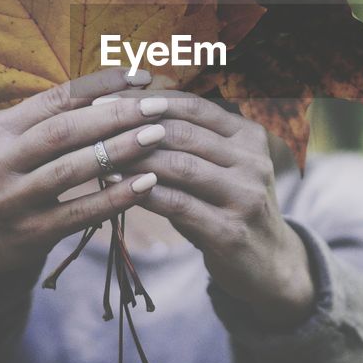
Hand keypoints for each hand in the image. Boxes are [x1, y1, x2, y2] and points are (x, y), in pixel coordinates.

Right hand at [0, 69, 168, 284]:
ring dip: (119, 151)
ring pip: (71, 170)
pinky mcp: (30, 234)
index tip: (139, 76)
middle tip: (157, 106)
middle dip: (114, 115)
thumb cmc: (4, 177)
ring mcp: (11, 200)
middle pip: (62, 131)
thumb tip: (114, 87)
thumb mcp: (8, 142)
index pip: (54, 99)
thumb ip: (47, 118)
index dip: (100, 85)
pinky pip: (81, 212)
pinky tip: (147, 182)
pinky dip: (116, 196)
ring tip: (157, 136)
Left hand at [111, 91, 315, 327]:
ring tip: (98, 155)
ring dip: (134, 158)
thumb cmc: (229, 207)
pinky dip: (143, 192)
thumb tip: (127, 111)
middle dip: (134, 125)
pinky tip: (116, 188)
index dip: (147, 100)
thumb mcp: (220, 168)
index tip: (105, 98)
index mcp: (249, 136)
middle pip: (184, 132)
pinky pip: (178, 204)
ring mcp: (246, 196)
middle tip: (92, 123)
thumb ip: (188, 142)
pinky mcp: (231, 231)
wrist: (270, 264)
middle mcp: (253, 160)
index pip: (193, 106)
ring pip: (180, 165)